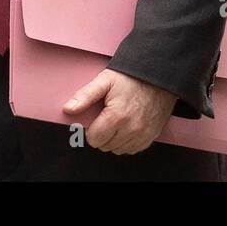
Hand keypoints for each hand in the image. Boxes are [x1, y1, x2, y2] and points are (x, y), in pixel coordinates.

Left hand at [63, 69, 177, 154]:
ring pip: (118, 149)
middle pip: (105, 146)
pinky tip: (128, 126)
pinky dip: (128, 141)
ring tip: (119, 120)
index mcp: (117, 116)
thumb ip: (85, 95)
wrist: (158, 76)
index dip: (92, 128)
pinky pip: (132, 149)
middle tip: (108, 117)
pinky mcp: (151, 136)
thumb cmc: (131, 77)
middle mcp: (131, 129)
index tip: (98, 117)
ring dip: (115, 139)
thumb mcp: (105, 80)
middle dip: (103, 134)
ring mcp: (143, 134)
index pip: (94, 139)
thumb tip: (68, 109)